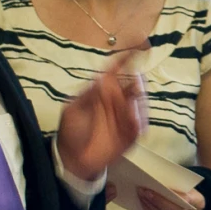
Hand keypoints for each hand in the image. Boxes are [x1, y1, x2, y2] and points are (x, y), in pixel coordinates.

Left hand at [56, 51, 145, 180]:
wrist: (73, 159)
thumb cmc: (71, 131)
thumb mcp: (73, 110)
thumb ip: (88, 95)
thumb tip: (102, 77)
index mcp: (102, 92)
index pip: (115, 72)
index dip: (124, 60)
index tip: (134, 50)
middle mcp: (116, 102)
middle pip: (132, 86)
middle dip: (136, 82)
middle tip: (135, 80)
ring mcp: (124, 118)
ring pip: (139, 104)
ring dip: (138, 102)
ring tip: (131, 103)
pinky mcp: (129, 135)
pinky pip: (139, 126)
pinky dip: (139, 121)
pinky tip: (134, 120)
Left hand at [133, 183, 205, 209]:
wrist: (190, 205)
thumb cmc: (186, 191)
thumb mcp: (186, 186)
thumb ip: (177, 185)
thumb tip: (158, 180)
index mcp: (199, 202)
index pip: (186, 200)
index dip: (173, 195)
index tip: (157, 186)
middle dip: (157, 201)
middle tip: (144, 191)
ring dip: (150, 206)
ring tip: (141, 194)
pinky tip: (144, 203)